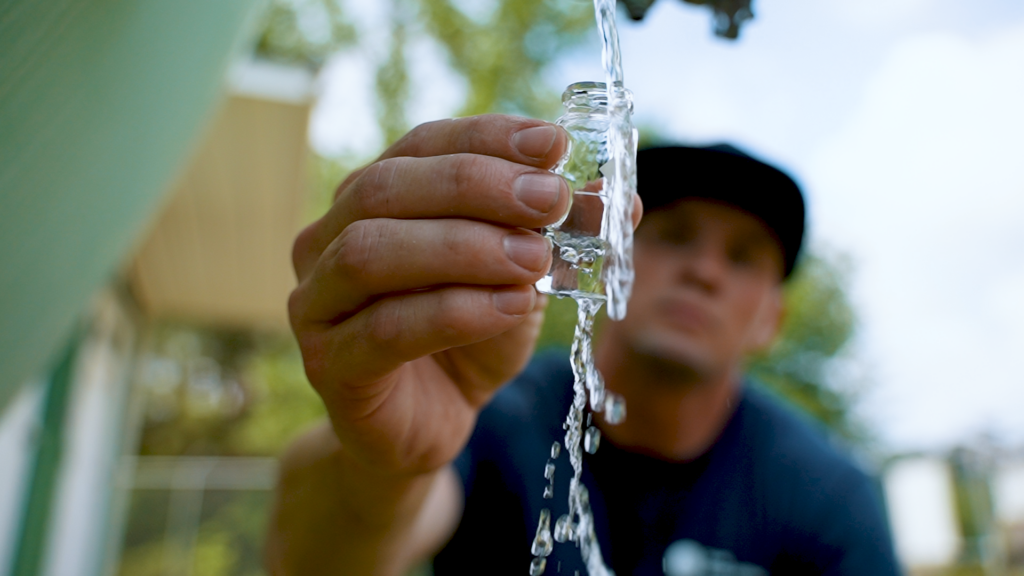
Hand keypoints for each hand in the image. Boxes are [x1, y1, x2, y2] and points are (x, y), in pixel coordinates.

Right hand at [288, 115, 569, 476]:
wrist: (431, 424)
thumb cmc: (469, 338)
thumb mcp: (523, 276)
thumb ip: (558, 235)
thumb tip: (620, 199)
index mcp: (372, 200)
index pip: (420, 145)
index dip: (486, 138)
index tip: (553, 144)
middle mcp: (327, 240)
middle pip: (385, 188)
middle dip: (476, 187)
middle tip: (550, 201)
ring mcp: (316, 302)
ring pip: (371, 252)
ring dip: (462, 247)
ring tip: (535, 259)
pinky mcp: (327, 363)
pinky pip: (384, 328)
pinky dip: (454, 311)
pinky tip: (511, 306)